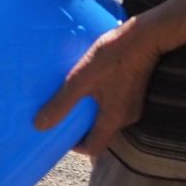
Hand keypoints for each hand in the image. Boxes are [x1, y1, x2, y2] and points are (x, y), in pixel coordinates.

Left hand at [32, 21, 159, 155]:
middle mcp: (128, 118)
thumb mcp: (81, 79)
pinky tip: (92, 84)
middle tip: (65, 115)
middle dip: (82, 128)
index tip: (62, 132)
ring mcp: (135, 104)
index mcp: (114, 120)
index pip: (94, 148)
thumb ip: (62, 103)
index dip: (76, 145)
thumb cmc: (113, 57)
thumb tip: (39, 125)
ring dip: (92, 113)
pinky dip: (101, 101)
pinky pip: (116, 104)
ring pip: (108, 118)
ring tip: (75, 98)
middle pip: (102, 134)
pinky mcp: (136, 91)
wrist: (145, 36)